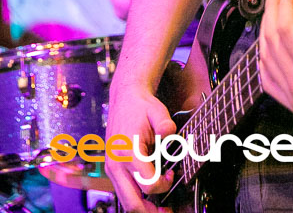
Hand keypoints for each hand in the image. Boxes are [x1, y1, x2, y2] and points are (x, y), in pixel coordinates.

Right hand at [105, 81, 175, 212]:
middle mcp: (117, 165)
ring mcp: (112, 169)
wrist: (124, 99)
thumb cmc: (141, 106)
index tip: (172, 174)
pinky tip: (148, 194)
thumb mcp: (157, 110)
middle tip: (167, 211)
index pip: (148, 184)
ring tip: (160, 209)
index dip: (164, 184)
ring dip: (143, 207)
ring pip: (126, 202)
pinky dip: (136, 198)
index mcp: (129, 152)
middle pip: (132, 204)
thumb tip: (170, 132)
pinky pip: (123, 193)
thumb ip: (164, 123)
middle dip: (151, 212)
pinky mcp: (112, 170)